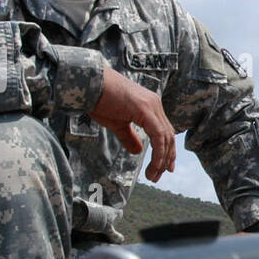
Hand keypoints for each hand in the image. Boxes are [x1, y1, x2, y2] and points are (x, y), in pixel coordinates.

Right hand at [88, 64, 175, 181]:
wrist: (89, 83)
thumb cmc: (99, 100)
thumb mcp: (117, 123)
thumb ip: (129, 137)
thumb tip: (138, 151)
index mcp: (150, 106)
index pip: (165, 132)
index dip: (167, 152)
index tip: (165, 168)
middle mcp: (155, 104)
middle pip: (169, 136)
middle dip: (166, 159)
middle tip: (158, 175)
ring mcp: (151, 105)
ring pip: (166, 137)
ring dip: (162, 159)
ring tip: (153, 175)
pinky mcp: (145, 109)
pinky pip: (158, 135)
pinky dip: (158, 152)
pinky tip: (154, 165)